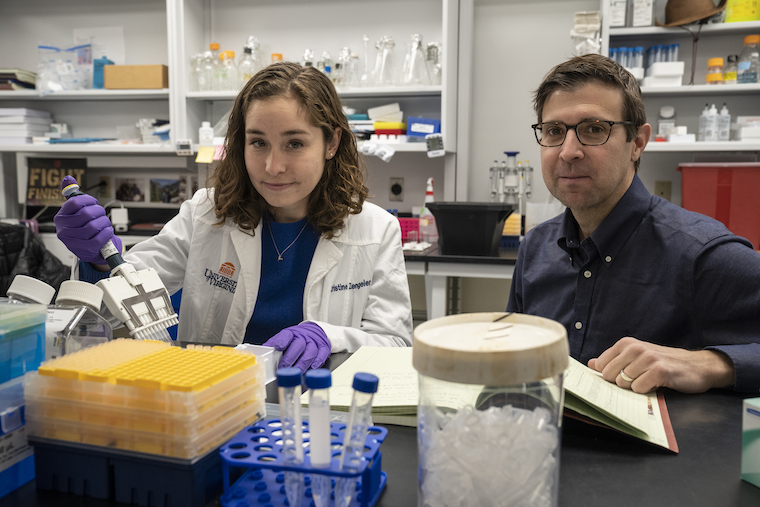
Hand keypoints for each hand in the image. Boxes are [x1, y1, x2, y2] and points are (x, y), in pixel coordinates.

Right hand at [54, 194, 121, 264]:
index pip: (75, 202)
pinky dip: (107, 233)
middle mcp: (63, 229)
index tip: (93, 203)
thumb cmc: (83, 228)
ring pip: (94, 225)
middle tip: (101, 215)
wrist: (89, 249)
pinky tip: (106, 231)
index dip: (89, 200)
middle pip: (87, 213)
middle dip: (99, 212)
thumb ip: (73, 195)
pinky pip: (99, 238)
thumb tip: (68, 178)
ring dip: (104, 223)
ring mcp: (73, 241)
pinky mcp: (85, 250)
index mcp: (60, 217)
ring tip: (104, 224)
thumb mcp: (76, 212)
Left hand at [263, 322, 330, 371]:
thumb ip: (273, 345)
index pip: (287, 334)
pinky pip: (322, 355)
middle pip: (298, 345)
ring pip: (310, 352)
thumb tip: (260, 354)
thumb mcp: (284, 338)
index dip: (282, 340)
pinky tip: (311, 369)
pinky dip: (317, 363)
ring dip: (303, 364)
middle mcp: (304, 336)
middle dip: (291, 358)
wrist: (315, 332)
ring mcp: (314, 342)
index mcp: (292, 333)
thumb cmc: (297, 338)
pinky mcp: (324, 348)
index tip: (278, 347)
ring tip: (296, 373)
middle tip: (284, 368)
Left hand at [588, 337, 734, 393]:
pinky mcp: (659, 371)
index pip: (600, 365)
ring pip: (623, 383)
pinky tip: (657, 384)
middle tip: (638, 379)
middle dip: (621, 382)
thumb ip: (613, 360)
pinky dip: (646, 390)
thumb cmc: (664, 362)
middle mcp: (635, 348)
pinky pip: (639, 388)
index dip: (608, 375)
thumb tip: (590, 364)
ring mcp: (647, 358)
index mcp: (626, 343)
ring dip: (635, 387)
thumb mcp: (637, 357)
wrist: (697, 366)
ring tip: (649, 380)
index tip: (620, 377)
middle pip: (609, 375)